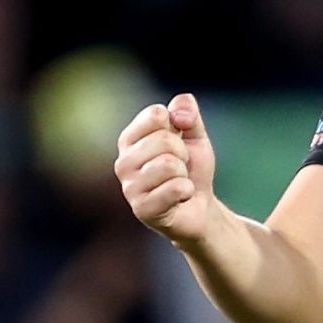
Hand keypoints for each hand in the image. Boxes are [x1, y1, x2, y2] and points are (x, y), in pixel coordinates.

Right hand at [116, 93, 216, 244]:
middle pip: (164, 140)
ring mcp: (129, 187)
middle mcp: (123, 162)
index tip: (179, 141)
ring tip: (178, 182)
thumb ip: (188, 113)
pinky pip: (175, 188)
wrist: (200, 208)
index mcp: (130, 139)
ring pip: (169, 164)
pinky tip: (180, 198)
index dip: (178, 126)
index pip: (155, 114)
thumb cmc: (192, 169)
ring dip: (184, 174)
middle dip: (183, 153)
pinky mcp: (141, 209)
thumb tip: (178, 113)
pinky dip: (187, 191)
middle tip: (181, 168)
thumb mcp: (195, 135)